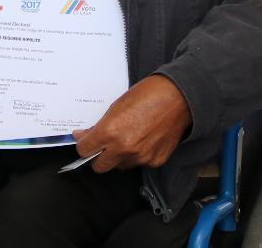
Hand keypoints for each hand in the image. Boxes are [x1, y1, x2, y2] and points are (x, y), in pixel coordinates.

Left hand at [71, 75, 191, 171]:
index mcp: (110, 132)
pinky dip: (137, 156)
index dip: (84, 145)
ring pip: (120, 166)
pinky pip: (139, 164)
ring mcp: (141, 157)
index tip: (86, 141)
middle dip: (98, 157)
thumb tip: (85, 136)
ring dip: (119, 157)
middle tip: (102, 146)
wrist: (178, 97)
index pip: (85, 151)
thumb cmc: (147, 95)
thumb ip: (99, 126)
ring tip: (128, 138)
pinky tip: (143, 140)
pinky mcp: (155, 161)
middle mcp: (124, 149)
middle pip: (100, 167)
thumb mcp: (116, 107)